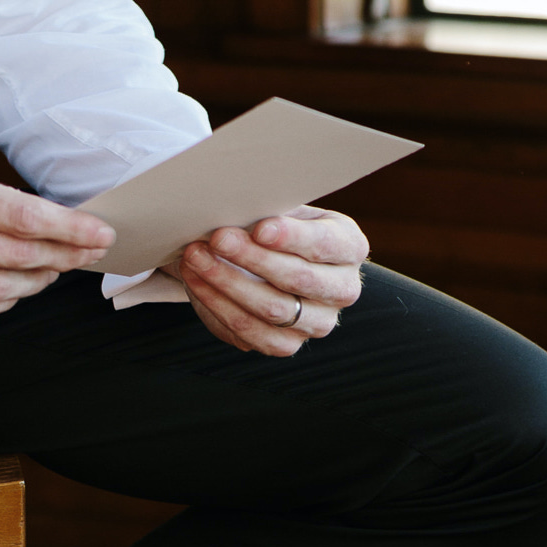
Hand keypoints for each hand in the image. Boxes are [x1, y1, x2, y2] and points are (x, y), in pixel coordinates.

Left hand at [178, 205, 366, 356]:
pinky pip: (252, 334)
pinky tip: (198, 283)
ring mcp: (317, 322)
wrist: (269, 258)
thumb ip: (270, 207)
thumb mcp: (283, 208)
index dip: (291, 237)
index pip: (324, 244)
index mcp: (349, 247)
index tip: (258, 228)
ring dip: (227, 283)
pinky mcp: (287, 344)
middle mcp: (342, 289)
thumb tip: (237, 203)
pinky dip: (219, 307)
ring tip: (196, 258)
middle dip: (251, 258)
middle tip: (216, 238)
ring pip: (273, 309)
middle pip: (298, 278)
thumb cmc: (276, 225)